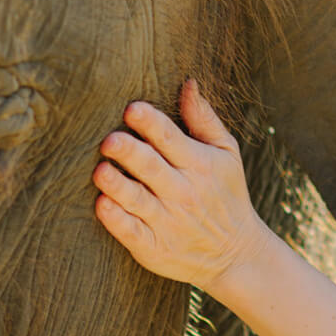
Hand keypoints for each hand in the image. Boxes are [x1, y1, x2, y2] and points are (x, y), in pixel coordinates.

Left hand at [92, 80, 271, 289]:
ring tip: (100, 170)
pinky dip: (116, 219)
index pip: (171, 139)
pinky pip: (131, 232)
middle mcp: (184, 193)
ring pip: (137, 200)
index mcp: (200, 165)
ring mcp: (168, 222)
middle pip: (151, 167)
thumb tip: (187, 82)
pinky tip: (102, 204)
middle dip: (129, 152)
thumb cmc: (225, 194)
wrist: (235, 253)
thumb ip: (204, 119)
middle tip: (109, 140)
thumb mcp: (226, 154)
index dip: (151, 123)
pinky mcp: (154, 247)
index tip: (132, 109)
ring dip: (117, 184)